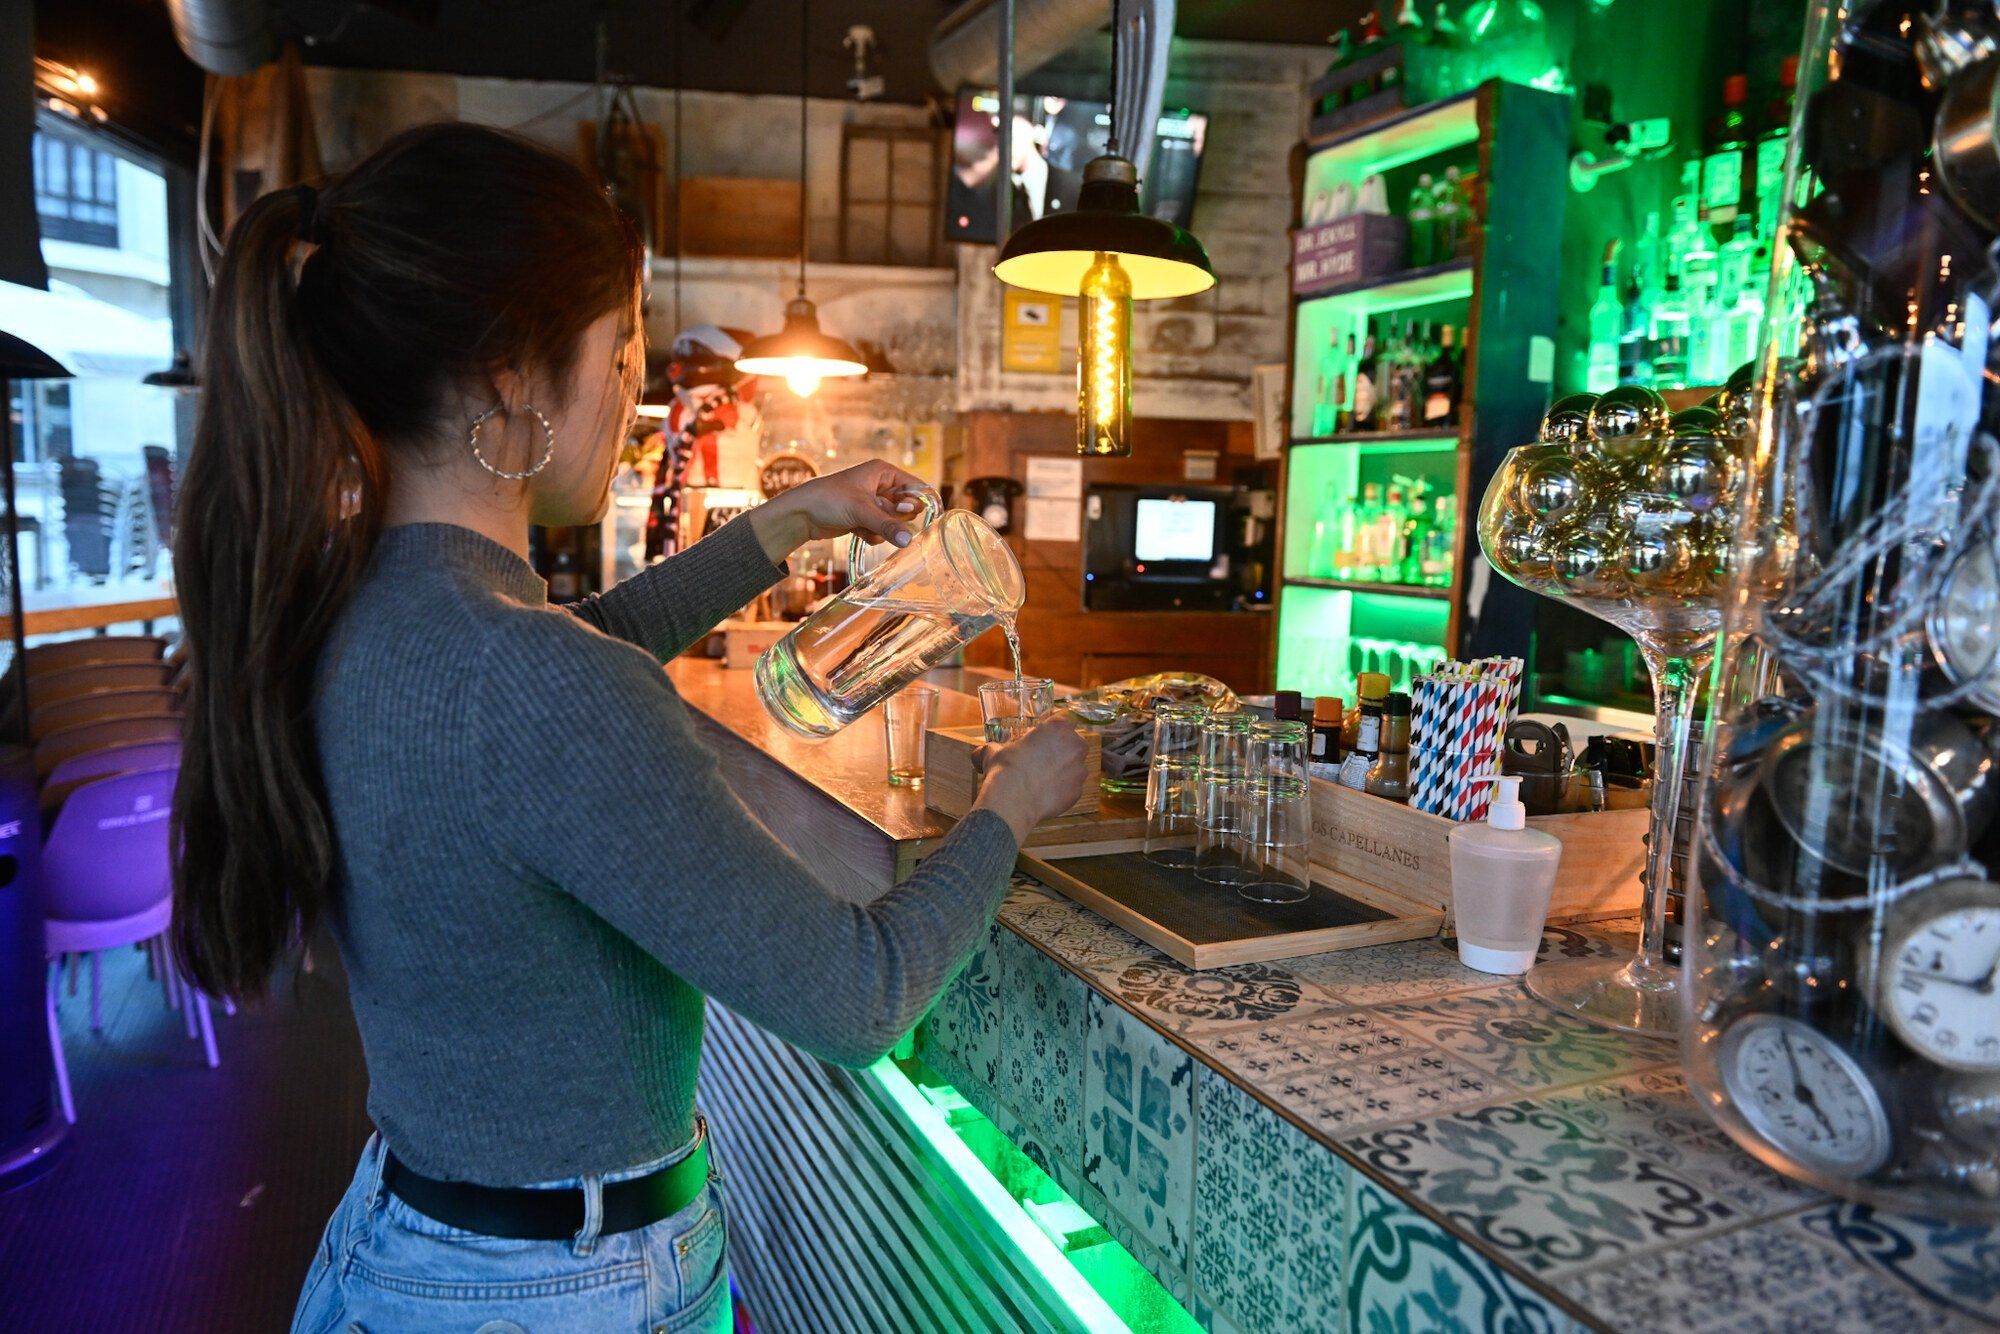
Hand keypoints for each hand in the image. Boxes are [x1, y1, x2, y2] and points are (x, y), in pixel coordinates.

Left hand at [747, 460, 934, 563]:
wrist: (800, 514)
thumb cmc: (828, 499)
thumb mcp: (861, 510)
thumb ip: (887, 525)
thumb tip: (910, 541)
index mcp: (883, 472)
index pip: (915, 486)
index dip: (920, 502)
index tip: (926, 518)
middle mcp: (881, 486)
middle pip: (907, 508)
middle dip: (895, 519)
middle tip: (879, 517)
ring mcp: (873, 504)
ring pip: (894, 523)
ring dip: (882, 529)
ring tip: (862, 525)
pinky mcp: (865, 519)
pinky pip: (881, 531)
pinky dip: (871, 535)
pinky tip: (856, 532)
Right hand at [973, 713, 1089, 843]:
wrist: (1012, 801)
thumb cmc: (1005, 769)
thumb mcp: (993, 751)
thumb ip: (993, 747)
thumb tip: (980, 752)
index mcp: (1059, 727)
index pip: (1065, 720)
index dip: (1055, 729)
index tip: (1046, 737)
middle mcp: (1075, 745)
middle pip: (1074, 743)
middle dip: (1062, 750)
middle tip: (1043, 759)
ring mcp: (1079, 770)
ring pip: (1075, 767)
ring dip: (1063, 771)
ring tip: (1042, 780)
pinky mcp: (1078, 791)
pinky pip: (1072, 787)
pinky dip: (1062, 790)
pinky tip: (1045, 794)